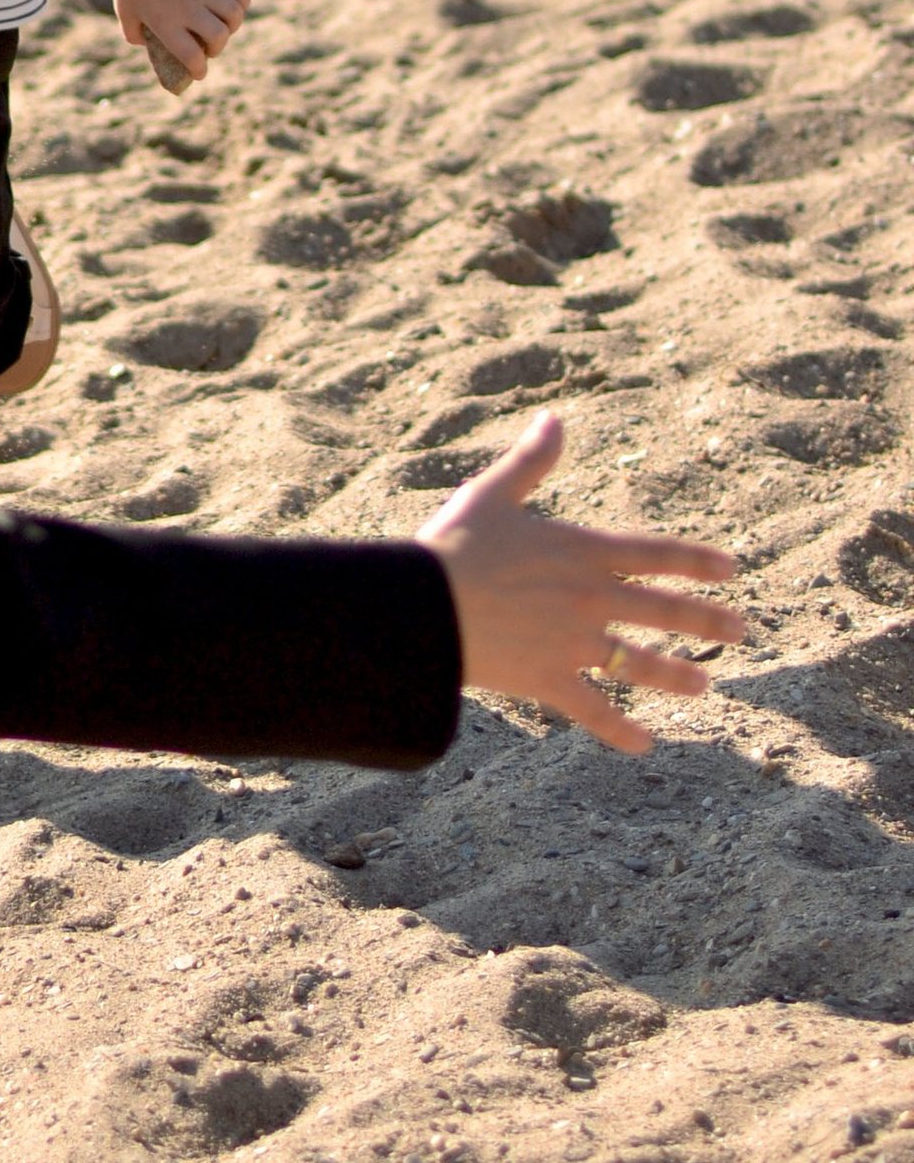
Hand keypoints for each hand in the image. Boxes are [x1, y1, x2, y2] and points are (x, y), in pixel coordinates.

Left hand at [114, 0, 250, 79]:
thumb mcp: (126, 14)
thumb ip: (134, 34)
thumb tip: (146, 43)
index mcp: (167, 23)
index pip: (192, 55)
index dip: (199, 69)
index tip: (199, 73)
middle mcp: (189, 9)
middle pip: (219, 36)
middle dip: (217, 48)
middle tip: (209, 48)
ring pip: (234, 14)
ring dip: (232, 26)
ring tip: (222, 26)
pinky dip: (242, 2)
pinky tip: (234, 7)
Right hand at [418, 411, 743, 754]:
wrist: (422, 607)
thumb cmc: (453, 546)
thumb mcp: (493, 494)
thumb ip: (531, 461)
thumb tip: (555, 419)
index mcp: (583, 552)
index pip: (656, 554)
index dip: (697, 561)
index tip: (731, 570)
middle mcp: (591, 599)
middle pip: (663, 610)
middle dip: (706, 620)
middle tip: (740, 630)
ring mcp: (575, 644)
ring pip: (640, 663)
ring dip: (676, 674)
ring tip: (705, 685)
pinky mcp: (550, 681)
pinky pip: (595, 710)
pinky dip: (619, 729)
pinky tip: (644, 744)